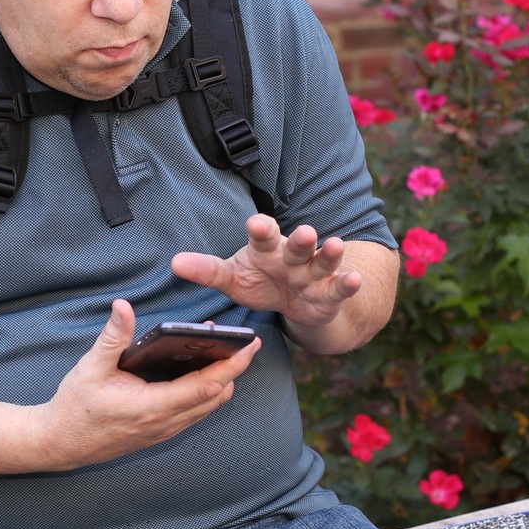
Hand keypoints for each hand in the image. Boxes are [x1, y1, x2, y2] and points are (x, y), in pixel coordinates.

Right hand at [36, 299, 259, 467]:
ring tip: (225, 351)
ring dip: (222, 380)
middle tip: (245, 341)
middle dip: (234, 369)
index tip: (250, 346)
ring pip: (209, 406)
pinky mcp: (161, 433)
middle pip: (216, 395)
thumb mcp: (91, 367)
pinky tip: (202, 371)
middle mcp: (166, 423)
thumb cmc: (75, 406)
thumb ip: (113, 337)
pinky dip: (208, 391)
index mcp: (153, 406)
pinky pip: (196, 412)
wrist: (60, 443)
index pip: (206, 385)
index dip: (233, 365)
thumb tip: (124, 306)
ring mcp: (165, 431)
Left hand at [171, 214, 362, 332]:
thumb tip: (174, 263)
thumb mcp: (233, 279)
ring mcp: (314, 273)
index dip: (260, 229)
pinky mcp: (330, 293)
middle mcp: (293, 256)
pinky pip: (339, 287)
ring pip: (323, 260)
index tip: (256, 223)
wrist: (296, 305)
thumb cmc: (261, 283)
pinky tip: (354, 279)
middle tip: (305, 232)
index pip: (263, 236)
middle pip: (297, 245)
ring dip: (330, 254)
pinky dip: (348, 283)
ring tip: (335, 245)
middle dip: (301, 239)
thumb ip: (208, 271)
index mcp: (267, 249)